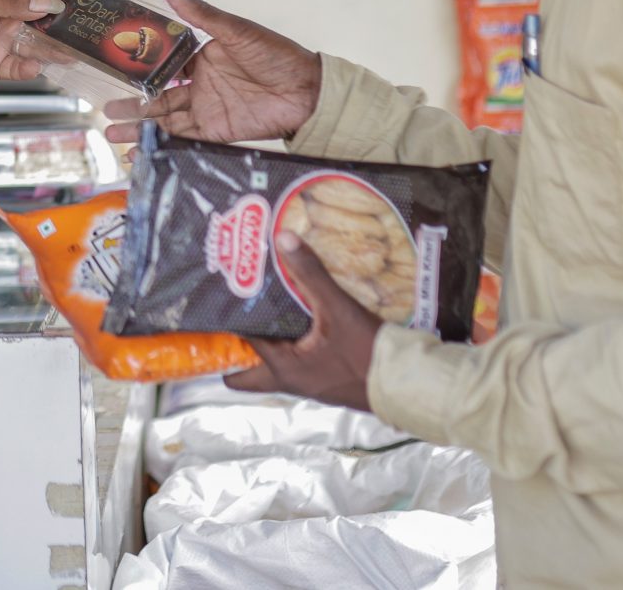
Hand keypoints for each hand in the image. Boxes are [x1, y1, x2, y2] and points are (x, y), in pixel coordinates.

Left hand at [0, 0, 78, 87]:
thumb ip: (11, 2)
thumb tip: (47, 5)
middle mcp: (9, 12)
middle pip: (45, 13)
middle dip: (64, 17)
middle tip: (83, 22)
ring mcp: (5, 38)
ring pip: (38, 44)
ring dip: (54, 47)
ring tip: (70, 51)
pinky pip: (21, 67)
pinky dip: (30, 68)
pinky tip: (35, 66)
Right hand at [102, 0, 322, 143]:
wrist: (307, 91)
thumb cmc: (276, 54)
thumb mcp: (236, 31)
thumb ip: (202, 15)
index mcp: (201, 57)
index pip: (163, 62)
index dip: (138, 67)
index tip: (113, 68)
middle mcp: (199, 84)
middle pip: (157, 95)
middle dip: (131, 103)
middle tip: (104, 109)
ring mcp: (206, 109)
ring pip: (163, 119)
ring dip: (138, 126)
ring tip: (110, 132)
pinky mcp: (216, 132)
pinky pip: (182, 140)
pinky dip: (160, 146)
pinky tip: (139, 152)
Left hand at [225, 231, 383, 410]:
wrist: (406, 384)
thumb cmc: (368, 353)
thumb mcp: (338, 309)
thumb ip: (311, 274)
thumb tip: (283, 238)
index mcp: (282, 368)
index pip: (238, 347)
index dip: (225, 325)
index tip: (216, 302)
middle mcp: (288, 381)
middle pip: (244, 374)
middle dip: (232, 350)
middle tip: (229, 316)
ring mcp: (306, 384)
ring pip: (269, 368)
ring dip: (261, 345)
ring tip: (257, 310)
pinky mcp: (323, 381)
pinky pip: (293, 363)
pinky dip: (286, 345)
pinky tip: (294, 320)